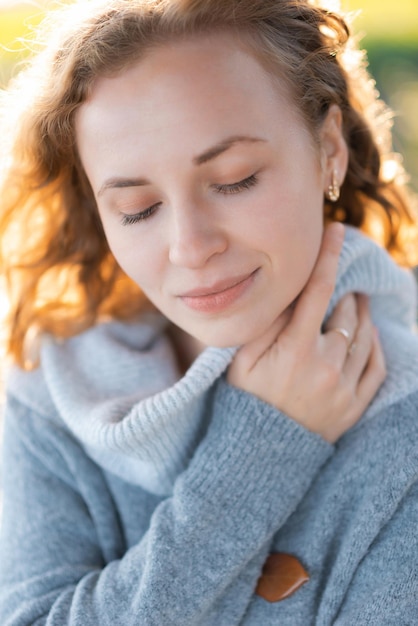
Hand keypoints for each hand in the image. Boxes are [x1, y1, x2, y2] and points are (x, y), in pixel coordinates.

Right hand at [227, 224, 385, 442]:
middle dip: (345, 293)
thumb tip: (287, 297)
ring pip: (365, 337)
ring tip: (355, 304)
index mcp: (296, 349)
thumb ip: (266, 326)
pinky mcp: (354, 406)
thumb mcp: (243, 360)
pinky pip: (376, 368)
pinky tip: (368, 338)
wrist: (261, 453)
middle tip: (341, 285)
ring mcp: (344, 387)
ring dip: (362, 315)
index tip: (338, 231)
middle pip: (346, 313)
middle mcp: (326, 365)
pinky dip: (375, 347)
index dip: (328, 257)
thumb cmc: (246, 400)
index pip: (318, 291)